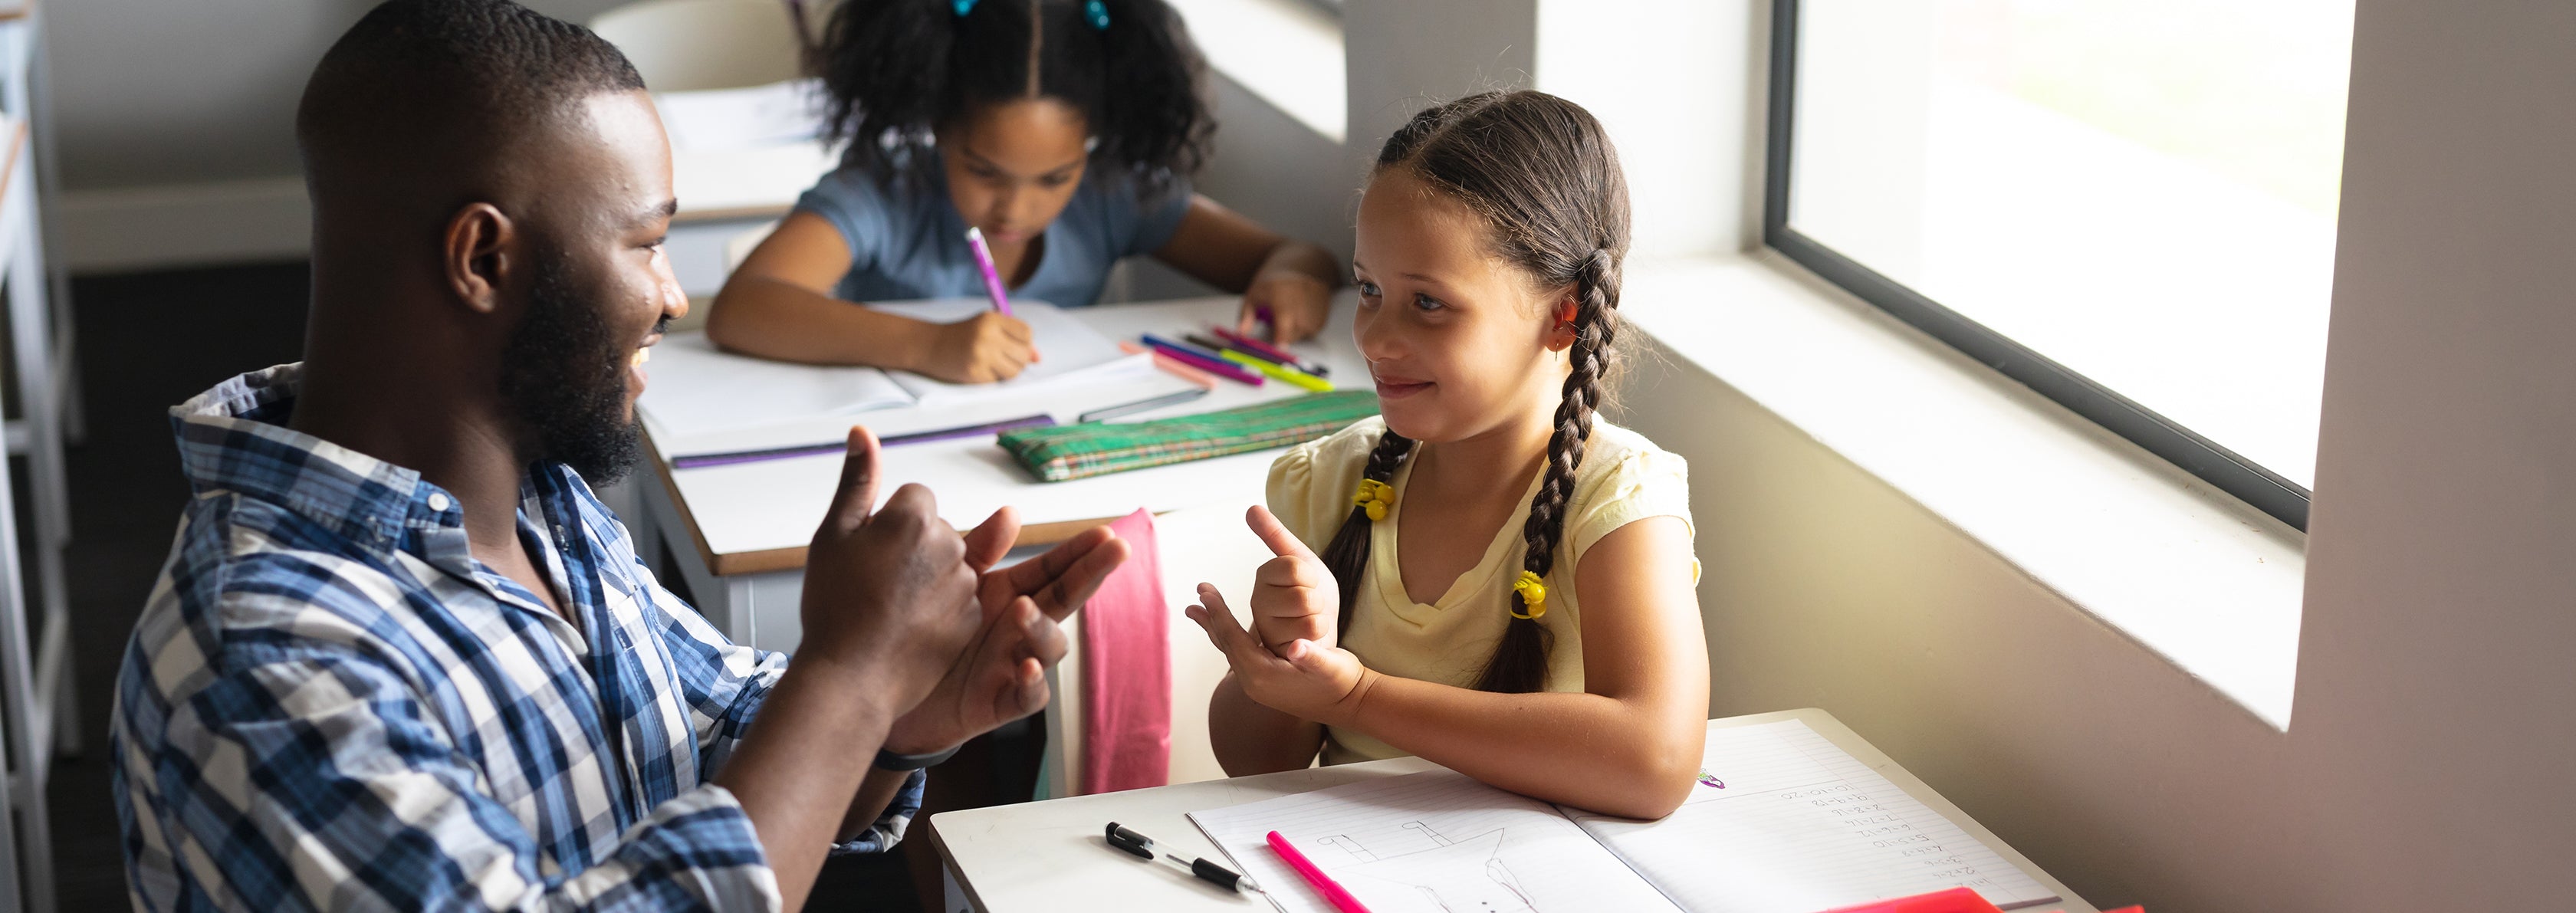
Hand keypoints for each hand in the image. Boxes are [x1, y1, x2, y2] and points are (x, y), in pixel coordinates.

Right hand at [797, 427, 981, 710]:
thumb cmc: (834, 606)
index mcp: (914, 517)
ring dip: (926, 578)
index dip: (886, 524)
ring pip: (948, 563)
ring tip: (888, 607)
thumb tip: (862, 432)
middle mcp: (949, 545)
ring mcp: (964, 584)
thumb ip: (856, 479)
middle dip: (911, 548)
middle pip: (934, 529)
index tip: (868, 552)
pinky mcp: (972, 618)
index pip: (914, 498)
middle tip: (873, 582)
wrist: (849, 677)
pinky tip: (907, 627)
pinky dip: (940, 608)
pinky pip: (959, 599)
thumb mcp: (833, 535)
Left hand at [886, 510, 1131, 753]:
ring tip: (1021, 608)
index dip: (1080, 551)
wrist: (886, 688)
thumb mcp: (949, 584)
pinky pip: (1028, 695)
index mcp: (1009, 594)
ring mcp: (1014, 664)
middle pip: (1065, 598)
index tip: (1105, 533)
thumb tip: (1011, 513)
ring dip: (1041, 627)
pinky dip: (1032, 682)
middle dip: (1091, 574)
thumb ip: (979, 550)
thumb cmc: (922, 631)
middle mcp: (1019, 628)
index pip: (1053, 569)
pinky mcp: (1000, 702)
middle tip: (1117, 549)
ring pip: (1049, 646)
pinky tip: (1025, 667)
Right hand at [919, 311, 1036, 382]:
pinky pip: (998, 381)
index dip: (1024, 342)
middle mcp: (987, 335)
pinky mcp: (974, 373)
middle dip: (1018, 359)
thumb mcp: (987, 327)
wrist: (929, 345)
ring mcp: (981, 355)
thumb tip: (1037, 358)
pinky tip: (979, 369)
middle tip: (1003, 358)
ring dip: (1007, 371)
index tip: (1012, 344)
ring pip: (1014, 371)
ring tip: (993, 365)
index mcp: (992, 319)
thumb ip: (1014, 338)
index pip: (1027, 333)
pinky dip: (992, 378)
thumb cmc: (963, 335)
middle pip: (1023, 354)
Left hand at [1188, 583, 1374, 724]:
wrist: (1349, 704)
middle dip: (1212, 617)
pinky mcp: (1264, 681)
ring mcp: (1257, 684)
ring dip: (1216, 627)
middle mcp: (1254, 682)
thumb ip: (1313, 657)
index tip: (1205, 591)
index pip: (1233, 639)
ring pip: (1230, 649)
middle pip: (1226, 644)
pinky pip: (1239, 654)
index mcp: (1263, 676)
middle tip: (1199, 592)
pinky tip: (1223, 627)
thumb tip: (1298, 646)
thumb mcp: (1329, 667)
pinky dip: (1228, 637)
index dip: (1219, 614)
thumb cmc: (1340, 682)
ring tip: (1197, 609)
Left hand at [1237, 270, 1331, 343]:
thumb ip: (1246, 317)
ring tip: (1289, 312)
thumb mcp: (1254, 295)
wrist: (1303, 269)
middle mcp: (1302, 311)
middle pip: (1289, 337)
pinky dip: (1302, 328)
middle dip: (1281, 334)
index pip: (1284, 328)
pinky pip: (1309, 333)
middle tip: (1277, 317)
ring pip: (1300, 336)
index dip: (1281, 340)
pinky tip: (1300, 313)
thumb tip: (1241, 335)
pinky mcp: (1322, 321)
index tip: (1279, 349)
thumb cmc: (1275, 284)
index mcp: (1283, 303)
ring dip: (1292, 331)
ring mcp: (1314, 316)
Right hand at [1241, 506, 1337, 650]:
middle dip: (1317, 599)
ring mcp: (1267, 628)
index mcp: (1264, 574)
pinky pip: (1311, 637)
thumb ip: (1275, 535)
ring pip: (1309, 617)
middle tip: (1310, 603)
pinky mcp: (1279, 650)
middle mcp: (1258, 601)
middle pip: (1304, 596)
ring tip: (1309, 619)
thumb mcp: (1301, 560)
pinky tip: (1309, 636)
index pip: (1295, 567)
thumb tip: (1250, 508)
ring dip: (1319, 618)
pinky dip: (1319, 634)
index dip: (1311, 576)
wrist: (1322, 631)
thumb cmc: (1312, 594)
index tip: (1307, 581)